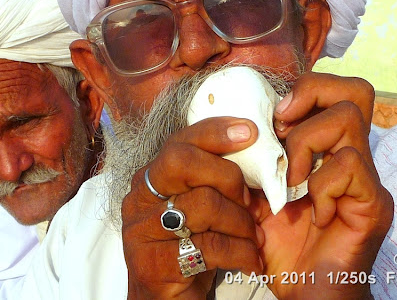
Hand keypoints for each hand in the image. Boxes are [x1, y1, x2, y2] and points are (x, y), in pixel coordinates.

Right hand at [121, 118, 263, 298]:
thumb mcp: (200, 209)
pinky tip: (251, 262)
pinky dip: (240, 253)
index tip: (249, 131)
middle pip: (184, 162)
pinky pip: (210, 246)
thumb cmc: (189, 248)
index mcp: (150, 179)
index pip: (179, 142)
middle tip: (250, 202)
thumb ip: (214, 182)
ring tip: (254, 239)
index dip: (214, 131)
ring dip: (241, 222)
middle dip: (228, 176)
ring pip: (204, 204)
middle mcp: (139, 199)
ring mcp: (141, 232)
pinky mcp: (154, 265)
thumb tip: (257, 157)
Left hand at [251, 72, 393, 298]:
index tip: (273, 119)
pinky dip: (320, 185)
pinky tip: (314, 214)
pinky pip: (349, 166)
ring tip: (290, 180)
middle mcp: (354, 157)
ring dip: (304, 143)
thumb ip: (255, 162)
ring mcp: (368, 179)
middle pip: (355, 89)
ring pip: (348, 119)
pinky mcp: (374, 204)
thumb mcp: (258, 195)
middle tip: (283, 125)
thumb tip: (236, 128)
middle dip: (312, 94)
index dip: (304, 90)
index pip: (336, 90)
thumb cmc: (284, 247)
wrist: (306, 294)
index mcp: (330, 151)